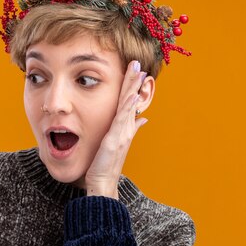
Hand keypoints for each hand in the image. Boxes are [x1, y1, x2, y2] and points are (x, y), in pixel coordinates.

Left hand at [84, 60, 149, 198]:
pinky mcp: (114, 139)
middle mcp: (125, 128)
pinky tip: (130, 96)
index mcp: (124, 128)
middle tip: (137, 62)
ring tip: (136, 72)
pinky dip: (127, 107)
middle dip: (134, 81)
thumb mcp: (117, 143)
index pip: (129, 101)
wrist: (103, 183)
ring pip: (128, 106)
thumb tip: (142, 119)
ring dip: (132, 88)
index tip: (135, 70)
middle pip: (130, 100)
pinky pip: (122, 120)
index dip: (132, 86)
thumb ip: (131, 129)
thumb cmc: (105, 165)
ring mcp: (121, 133)